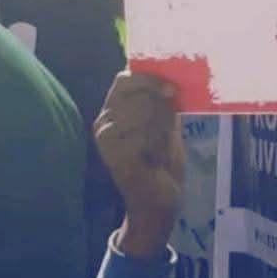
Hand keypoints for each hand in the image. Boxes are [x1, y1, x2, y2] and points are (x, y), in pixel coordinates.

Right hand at [94, 71, 183, 257]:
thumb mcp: (165, 125)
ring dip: (162, 127)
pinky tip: (155, 158)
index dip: (150, 79)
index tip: (172, 90)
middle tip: (167, 129)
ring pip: (144, 111)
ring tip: (159, 147)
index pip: (124, 79)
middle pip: (135, 93)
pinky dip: (159, 143)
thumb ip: (163, 102)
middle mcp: (103, 121)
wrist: (158, 201)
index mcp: (113, 112)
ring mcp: (106, 137)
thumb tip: (173, 77)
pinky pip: (146, 134)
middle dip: (160, 107)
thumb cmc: (162, 161)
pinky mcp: (113, 153)